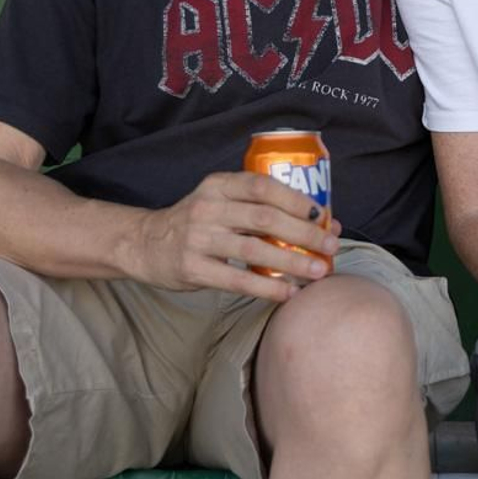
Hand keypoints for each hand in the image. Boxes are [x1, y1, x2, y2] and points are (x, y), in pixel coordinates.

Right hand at [126, 171, 341, 302]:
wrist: (146, 244)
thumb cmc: (196, 223)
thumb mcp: (220, 201)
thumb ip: (260, 207)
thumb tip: (321, 222)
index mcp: (219, 185)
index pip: (262, 186)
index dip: (296, 199)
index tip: (322, 215)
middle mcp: (208, 208)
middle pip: (265, 218)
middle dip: (304, 233)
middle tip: (331, 246)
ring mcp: (198, 238)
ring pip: (254, 249)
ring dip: (292, 262)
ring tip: (318, 272)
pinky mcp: (193, 268)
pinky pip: (237, 279)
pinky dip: (267, 287)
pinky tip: (289, 293)